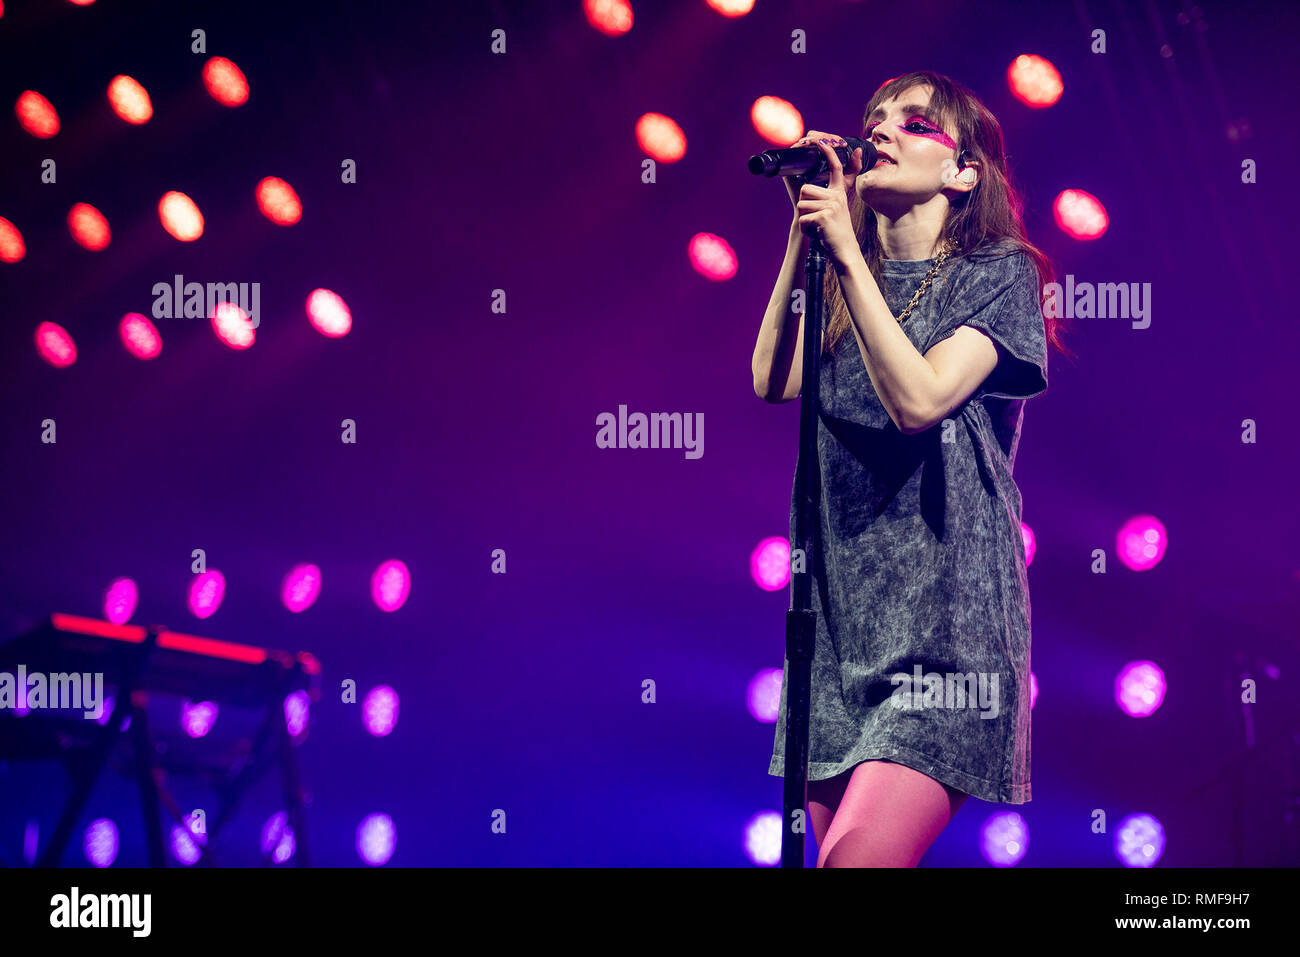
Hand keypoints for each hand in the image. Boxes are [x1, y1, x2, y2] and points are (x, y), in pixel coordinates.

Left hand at [789, 132, 863, 265]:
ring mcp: (831, 206)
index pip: (836, 168)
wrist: (845, 251)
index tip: (823, 141)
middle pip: (805, 189)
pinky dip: (806, 229)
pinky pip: (803, 219)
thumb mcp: (838, 208)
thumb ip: (840, 190)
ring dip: (805, 218)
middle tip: (817, 218)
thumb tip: (851, 168)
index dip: (829, 153)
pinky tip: (817, 233)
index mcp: (839, 193)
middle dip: (805, 205)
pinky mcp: (823, 217)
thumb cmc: (836, 229)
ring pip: (801, 204)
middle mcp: (836, 197)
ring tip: (818, 226)